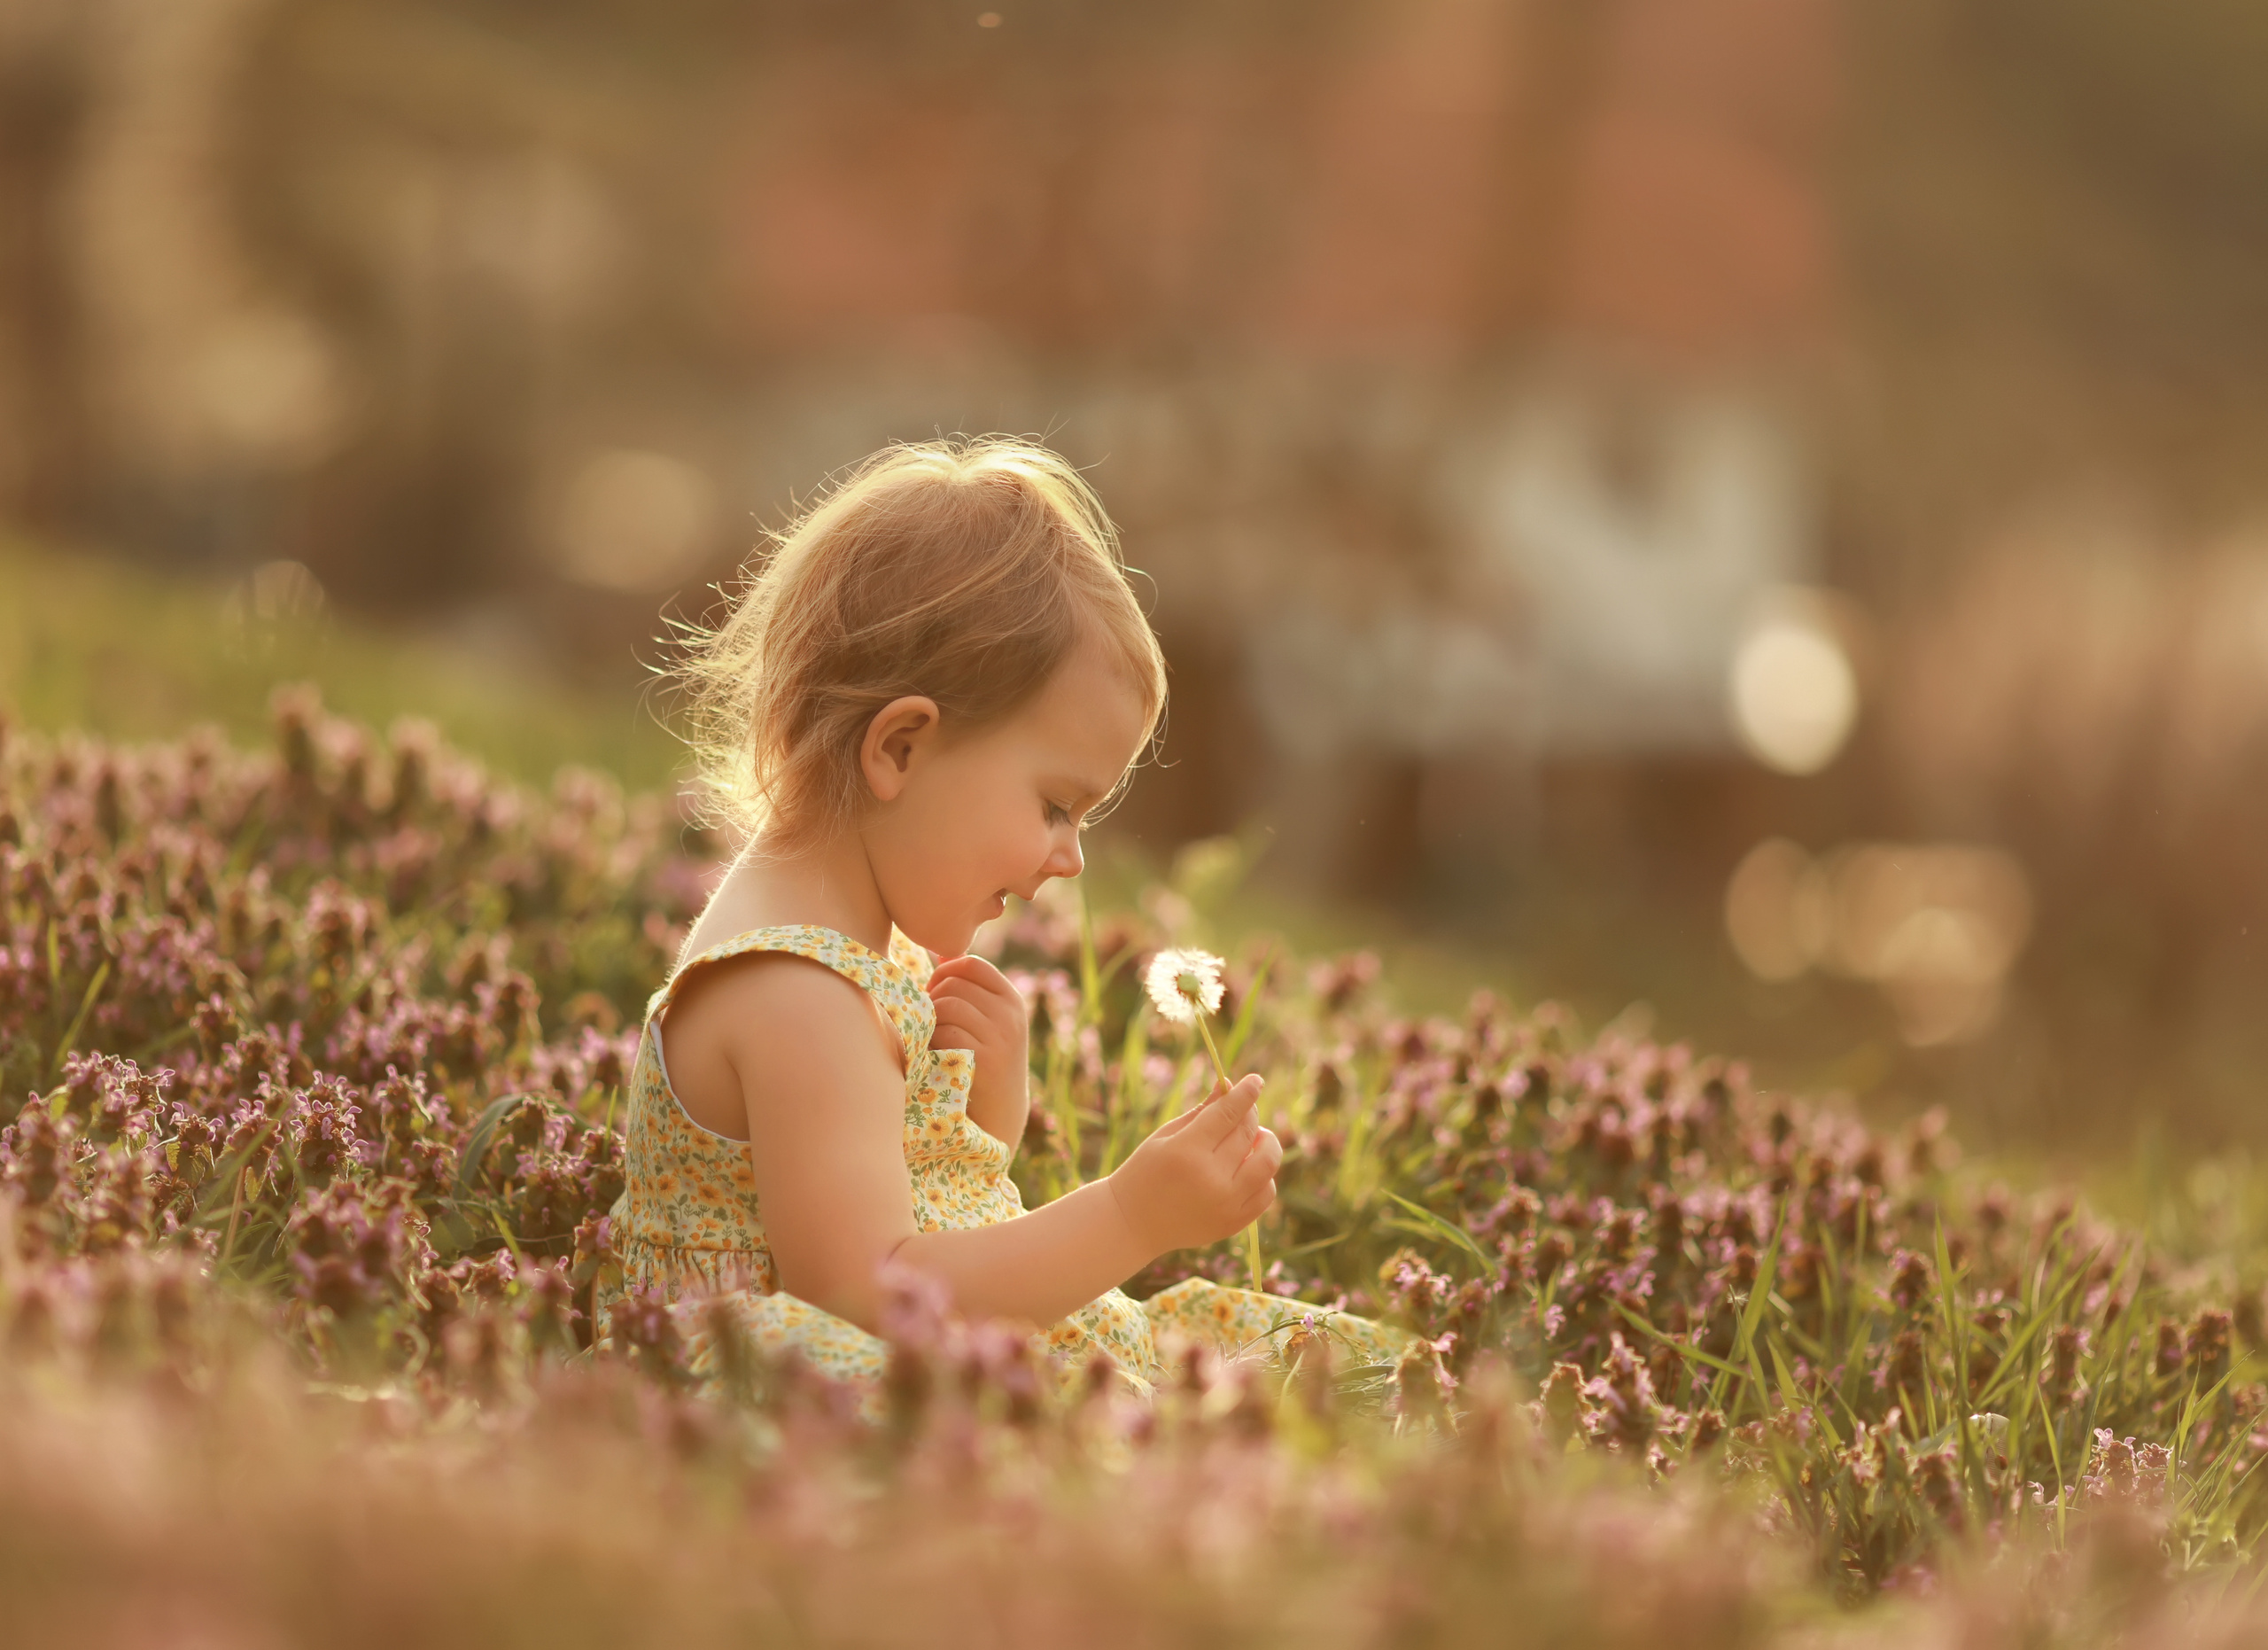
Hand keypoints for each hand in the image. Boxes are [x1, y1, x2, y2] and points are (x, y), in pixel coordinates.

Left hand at [926, 954, 1029, 1147]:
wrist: (1000, 1111)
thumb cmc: (985, 1060)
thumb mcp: (989, 1021)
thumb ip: (970, 990)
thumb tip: (941, 953)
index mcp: (1011, 999)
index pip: (972, 963)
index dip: (944, 971)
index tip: (935, 991)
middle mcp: (1010, 1014)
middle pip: (954, 983)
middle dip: (933, 997)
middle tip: (930, 1020)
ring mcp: (1001, 1036)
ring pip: (948, 1006)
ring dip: (931, 1020)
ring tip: (932, 1037)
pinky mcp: (986, 1059)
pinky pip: (946, 1032)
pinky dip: (933, 1041)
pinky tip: (937, 1053)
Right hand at [1104, 1074, 1279, 1255]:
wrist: (1132, 1224)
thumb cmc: (1144, 1172)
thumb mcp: (1165, 1136)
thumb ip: (1202, 1112)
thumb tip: (1230, 1086)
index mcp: (1186, 1151)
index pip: (1228, 1113)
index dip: (1245, 1093)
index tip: (1255, 1081)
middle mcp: (1210, 1178)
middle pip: (1248, 1134)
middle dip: (1251, 1114)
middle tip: (1245, 1110)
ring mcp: (1225, 1204)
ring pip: (1267, 1163)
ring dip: (1266, 1143)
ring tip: (1254, 1139)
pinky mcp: (1233, 1223)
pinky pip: (1266, 1193)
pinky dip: (1264, 1175)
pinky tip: (1248, 1168)